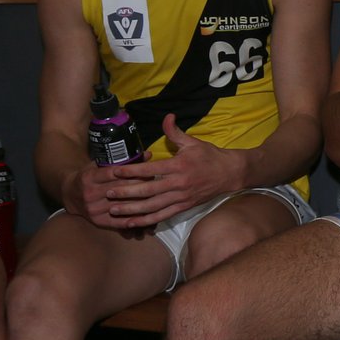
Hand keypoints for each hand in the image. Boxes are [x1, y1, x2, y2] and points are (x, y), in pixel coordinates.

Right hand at [60, 161, 148, 228]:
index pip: (115, 173)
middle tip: (156, 183)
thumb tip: (148, 154)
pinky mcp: (97, 221)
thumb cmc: (89, 176)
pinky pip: (119, 222)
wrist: (70, 194)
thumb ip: (121, 160)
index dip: (133, 172)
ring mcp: (93, 209)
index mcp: (90, 177)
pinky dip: (133, 219)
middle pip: (121, 189)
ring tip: (156, 197)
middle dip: (140, 185)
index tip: (149, 170)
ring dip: (140, 202)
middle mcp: (90, 194)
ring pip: (122, 205)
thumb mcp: (99, 164)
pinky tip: (147, 216)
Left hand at [102, 114, 245, 226]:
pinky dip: (146, 221)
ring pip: (152, 206)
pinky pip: (162, 216)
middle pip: (148, 190)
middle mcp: (178, 183)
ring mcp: (181, 197)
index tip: (115, 171)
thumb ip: (175, 132)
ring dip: (132, 210)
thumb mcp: (193, 142)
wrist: (230, 173)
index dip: (132, 171)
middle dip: (126, 193)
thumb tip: (167, 116)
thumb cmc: (210, 156)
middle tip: (108, 194)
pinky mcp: (183, 207)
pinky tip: (132, 222)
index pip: (151, 169)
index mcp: (179, 166)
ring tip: (114, 210)